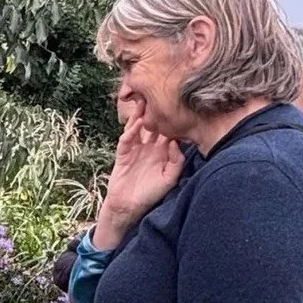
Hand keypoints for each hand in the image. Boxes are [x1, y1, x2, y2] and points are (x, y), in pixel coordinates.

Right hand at [93, 107, 184, 249]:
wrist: (129, 207)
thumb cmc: (150, 194)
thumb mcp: (169, 179)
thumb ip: (176, 162)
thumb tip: (175, 142)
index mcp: (162, 152)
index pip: (168, 132)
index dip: (173, 120)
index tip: (180, 108)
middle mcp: (149, 147)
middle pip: (153, 125)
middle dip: (155, 112)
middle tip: (160, 96)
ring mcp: (135, 149)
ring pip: (138, 127)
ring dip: (140, 115)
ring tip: (145, 102)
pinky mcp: (123, 153)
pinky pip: (126, 139)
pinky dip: (131, 130)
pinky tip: (136, 123)